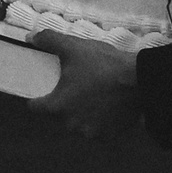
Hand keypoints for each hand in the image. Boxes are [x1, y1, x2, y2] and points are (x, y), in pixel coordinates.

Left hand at [26, 30, 140, 140]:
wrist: (141, 81)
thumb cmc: (103, 65)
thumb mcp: (74, 47)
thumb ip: (49, 40)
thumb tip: (30, 37)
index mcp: (58, 107)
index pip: (35, 107)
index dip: (37, 97)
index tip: (43, 90)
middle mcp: (71, 125)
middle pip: (58, 115)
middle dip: (63, 103)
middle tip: (73, 86)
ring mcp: (91, 133)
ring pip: (78, 123)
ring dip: (81, 113)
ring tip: (92, 96)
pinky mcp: (109, 136)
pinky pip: (97, 128)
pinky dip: (99, 120)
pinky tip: (106, 106)